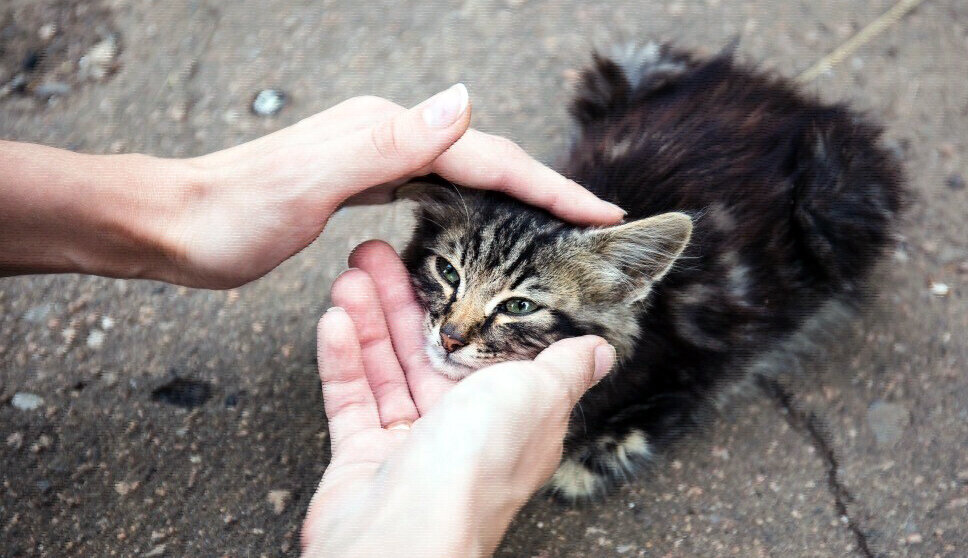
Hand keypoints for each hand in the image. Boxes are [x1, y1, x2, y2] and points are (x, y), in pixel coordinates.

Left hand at [163, 85, 623, 287]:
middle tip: (593, 223)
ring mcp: (374, 157)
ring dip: (515, 196)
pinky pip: (436, 189)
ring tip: (555, 223)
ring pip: (465, 174)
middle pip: (485, 161)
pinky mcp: (361, 181)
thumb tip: (463, 101)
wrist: (174, 224)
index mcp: (386, 135)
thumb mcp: (308, 180)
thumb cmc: (231, 214)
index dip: (546, 188)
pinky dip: (474, 204)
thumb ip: (386, 141)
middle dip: (543, 190)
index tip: (597, 215)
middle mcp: (387, 137)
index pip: (487, 159)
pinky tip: (481, 221)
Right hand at [300, 241, 615, 557]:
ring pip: (388, 368)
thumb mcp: (537, 396)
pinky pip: (353, 399)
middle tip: (376, 252)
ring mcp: (412, 445)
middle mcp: (464, 430)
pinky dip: (344, 359)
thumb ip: (563, 365)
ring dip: (369, 319)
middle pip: (429, 349)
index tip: (440, 264)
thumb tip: (600, 350)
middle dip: (403, 299)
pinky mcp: (365, 459)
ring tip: (350, 272)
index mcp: (513, 415)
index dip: (463, 302)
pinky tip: (334, 319)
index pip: (486, 346)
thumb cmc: (476, 466)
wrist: (405, 538)